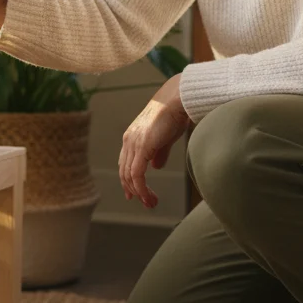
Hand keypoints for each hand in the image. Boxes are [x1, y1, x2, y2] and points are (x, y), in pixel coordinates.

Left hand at [119, 74, 190, 208]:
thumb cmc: (174, 114)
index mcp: (132, 137)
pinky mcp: (142, 147)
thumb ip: (159, 152)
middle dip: (134, 190)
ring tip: (151, 203)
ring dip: (140, 192)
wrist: (178, 99)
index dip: (128, 180)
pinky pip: (137, 174)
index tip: (134, 194)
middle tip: (146, 203)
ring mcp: (133, 143)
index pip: (125, 163)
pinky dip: (141, 188)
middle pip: (124, 172)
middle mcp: (128, 140)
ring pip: (129, 175)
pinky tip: (148, 196)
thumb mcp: (165, 137)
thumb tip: (156, 167)